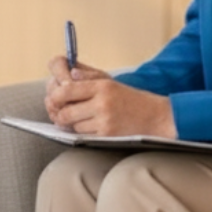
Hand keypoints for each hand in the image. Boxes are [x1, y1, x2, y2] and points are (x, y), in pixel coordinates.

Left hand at [45, 57, 175, 138]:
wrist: (157, 117)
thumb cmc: (131, 99)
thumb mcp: (111, 82)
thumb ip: (88, 77)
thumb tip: (69, 75)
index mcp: (101, 86)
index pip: (66, 90)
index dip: (55, 96)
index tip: (54, 99)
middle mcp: (102, 103)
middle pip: (65, 112)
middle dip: (60, 114)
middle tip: (60, 114)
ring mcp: (105, 121)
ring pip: (74, 125)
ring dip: (74, 124)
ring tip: (82, 118)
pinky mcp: (108, 135)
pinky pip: (85, 135)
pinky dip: (84, 133)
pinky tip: (91, 127)